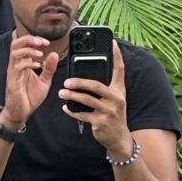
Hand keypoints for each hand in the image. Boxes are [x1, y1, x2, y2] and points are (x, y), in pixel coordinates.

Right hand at [3, 35, 59, 129]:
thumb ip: (49, 68)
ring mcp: (13, 73)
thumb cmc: (29, 97)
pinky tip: (37, 66)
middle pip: (16, 44)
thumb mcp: (44, 81)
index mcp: (23, 64)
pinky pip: (17, 67)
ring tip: (40, 53)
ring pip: (15, 52)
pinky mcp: (13, 81)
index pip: (24, 44)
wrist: (21, 113)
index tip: (47, 42)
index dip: (34, 39)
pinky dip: (28, 63)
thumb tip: (54, 54)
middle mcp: (16, 66)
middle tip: (42, 42)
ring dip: (29, 50)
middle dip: (29, 39)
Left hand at [62, 42, 130, 156]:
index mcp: (119, 90)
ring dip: (72, 96)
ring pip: (87, 99)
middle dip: (79, 82)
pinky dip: (72, 111)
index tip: (111, 42)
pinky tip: (65, 108)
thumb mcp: (114, 99)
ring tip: (62, 93)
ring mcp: (109, 111)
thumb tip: (88, 74)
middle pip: (96, 85)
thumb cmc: (113, 115)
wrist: (118, 138)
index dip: (117, 55)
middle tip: (66, 81)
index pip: (119, 69)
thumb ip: (106, 87)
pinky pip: (83, 115)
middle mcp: (116, 99)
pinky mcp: (101, 122)